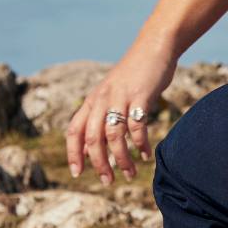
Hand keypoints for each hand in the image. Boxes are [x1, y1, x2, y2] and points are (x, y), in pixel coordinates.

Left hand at [65, 41, 177, 184]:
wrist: (154, 47)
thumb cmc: (133, 74)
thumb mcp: (111, 93)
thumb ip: (100, 115)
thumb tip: (90, 146)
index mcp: (92, 100)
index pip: (74, 131)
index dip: (73, 154)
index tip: (77, 173)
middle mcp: (102, 99)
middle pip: (93, 138)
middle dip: (99, 163)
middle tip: (108, 180)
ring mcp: (120, 97)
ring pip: (114, 136)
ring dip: (121, 158)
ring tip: (130, 173)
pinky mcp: (140, 96)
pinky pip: (137, 126)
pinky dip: (141, 144)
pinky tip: (146, 154)